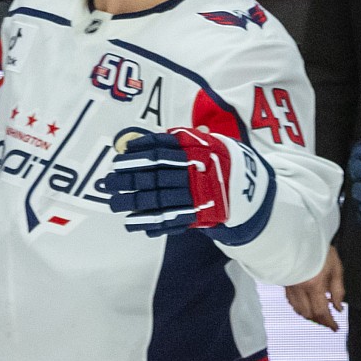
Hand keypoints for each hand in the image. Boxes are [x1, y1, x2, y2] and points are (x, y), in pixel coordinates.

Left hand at [103, 127, 272, 238]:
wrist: (251, 188)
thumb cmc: (221, 162)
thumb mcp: (206, 142)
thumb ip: (178, 139)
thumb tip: (144, 137)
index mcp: (195, 154)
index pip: (160, 152)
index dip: (137, 156)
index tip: (119, 159)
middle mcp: (194, 175)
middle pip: (155, 177)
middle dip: (129, 181)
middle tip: (109, 183)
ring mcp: (197, 197)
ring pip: (159, 200)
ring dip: (134, 203)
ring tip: (115, 203)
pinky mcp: (199, 215)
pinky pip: (172, 220)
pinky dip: (152, 223)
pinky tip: (134, 224)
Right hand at [286, 244, 346, 330]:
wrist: (294, 234)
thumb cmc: (316, 247)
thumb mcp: (335, 267)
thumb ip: (338, 289)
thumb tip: (338, 307)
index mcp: (314, 285)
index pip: (321, 312)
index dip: (329, 323)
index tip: (335, 328)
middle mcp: (299, 288)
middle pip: (309, 314)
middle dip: (319, 321)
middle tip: (328, 322)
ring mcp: (290, 285)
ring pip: (298, 309)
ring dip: (309, 315)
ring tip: (318, 316)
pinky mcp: (284, 281)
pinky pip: (291, 300)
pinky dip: (299, 307)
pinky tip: (304, 305)